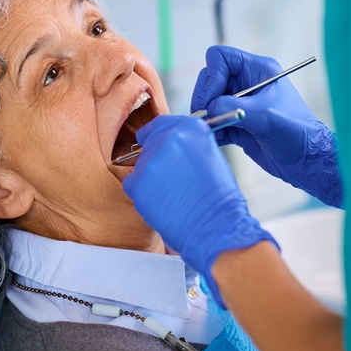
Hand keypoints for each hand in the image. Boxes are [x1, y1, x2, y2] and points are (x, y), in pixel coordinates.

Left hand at [123, 115, 276, 305]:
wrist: (215, 227)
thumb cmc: (218, 199)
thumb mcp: (210, 157)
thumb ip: (189, 144)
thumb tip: (170, 145)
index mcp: (192, 128)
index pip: (162, 123)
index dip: (158, 135)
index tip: (156, 143)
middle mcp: (170, 138)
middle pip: (149, 142)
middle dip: (156, 158)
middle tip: (170, 179)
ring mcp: (152, 159)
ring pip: (141, 164)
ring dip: (151, 177)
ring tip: (172, 194)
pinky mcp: (137, 181)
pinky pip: (132, 183)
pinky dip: (142, 193)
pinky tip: (162, 202)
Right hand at [192, 46, 341, 207]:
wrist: (307, 160)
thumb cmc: (295, 131)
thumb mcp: (263, 115)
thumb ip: (231, 106)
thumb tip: (205, 108)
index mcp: (257, 70)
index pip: (220, 57)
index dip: (211, 77)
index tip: (210, 101)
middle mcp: (246, 83)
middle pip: (209, 80)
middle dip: (203, 98)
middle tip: (207, 118)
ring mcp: (240, 104)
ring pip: (208, 101)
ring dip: (205, 116)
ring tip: (211, 131)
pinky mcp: (237, 124)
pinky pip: (213, 121)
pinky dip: (210, 130)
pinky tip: (215, 140)